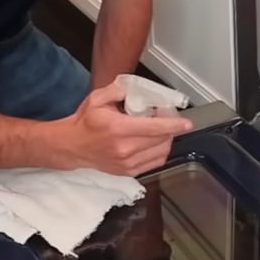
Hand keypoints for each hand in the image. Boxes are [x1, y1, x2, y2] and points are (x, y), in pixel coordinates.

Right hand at [64, 81, 192, 175]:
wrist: (73, 146)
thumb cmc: (85, 122)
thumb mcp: (97, 98)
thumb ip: (118, 89)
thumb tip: (135, 87)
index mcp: (119, 129)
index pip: (154, 128)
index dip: (173, 125)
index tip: (187, 122)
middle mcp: (125, 149)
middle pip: (161, 140)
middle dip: (169, 127)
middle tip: (165, 116)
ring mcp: (127, 163)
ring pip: (161, 152)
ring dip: (166, 139)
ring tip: (160, 129)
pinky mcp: (128, 172)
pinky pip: (154, 163)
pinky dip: (160, 151)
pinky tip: (154, 141)